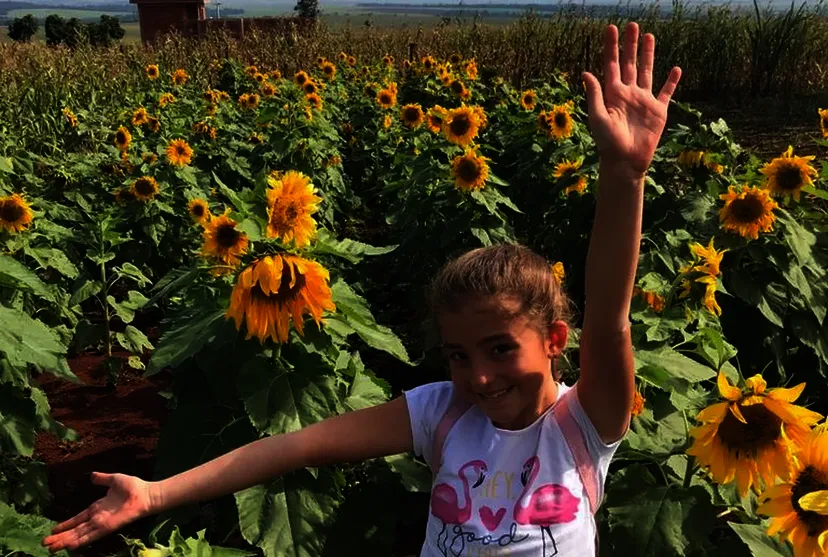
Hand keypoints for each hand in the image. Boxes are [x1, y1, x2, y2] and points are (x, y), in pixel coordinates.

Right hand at [42, 472, 154, 552]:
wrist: (146, 493)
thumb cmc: (133, 487)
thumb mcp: (113, 479)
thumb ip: (102, 479)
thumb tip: (92, 475)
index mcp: (98, 508)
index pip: (78, 518)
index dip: (66, 524)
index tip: (53, 530)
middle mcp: (97, 518)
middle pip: (75, 530)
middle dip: (60, 537)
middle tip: (45, 543)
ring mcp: (102, 524)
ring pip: (80, 535)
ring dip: (65, 541)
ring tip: (51, 548)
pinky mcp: (108, 527)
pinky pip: (91, 535)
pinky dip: (80, 541)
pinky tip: (69, 546)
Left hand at [582, 22, 681, 176]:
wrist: (625, 161)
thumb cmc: (607, 143)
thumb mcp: (598, 117)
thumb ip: (595, 95)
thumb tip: (586, 73)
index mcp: (612, 93)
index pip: (611, 64)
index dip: (611, 47)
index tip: (610, 29)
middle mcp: (628, 93)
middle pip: (629, 63)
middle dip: (630, 45)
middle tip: (632, 25)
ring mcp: (644, 101)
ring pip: (647, 72)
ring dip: (648, 55)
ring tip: (649, 36)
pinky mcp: (658, 111)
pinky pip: (666, 93)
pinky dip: (671, 81)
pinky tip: (676, 69)